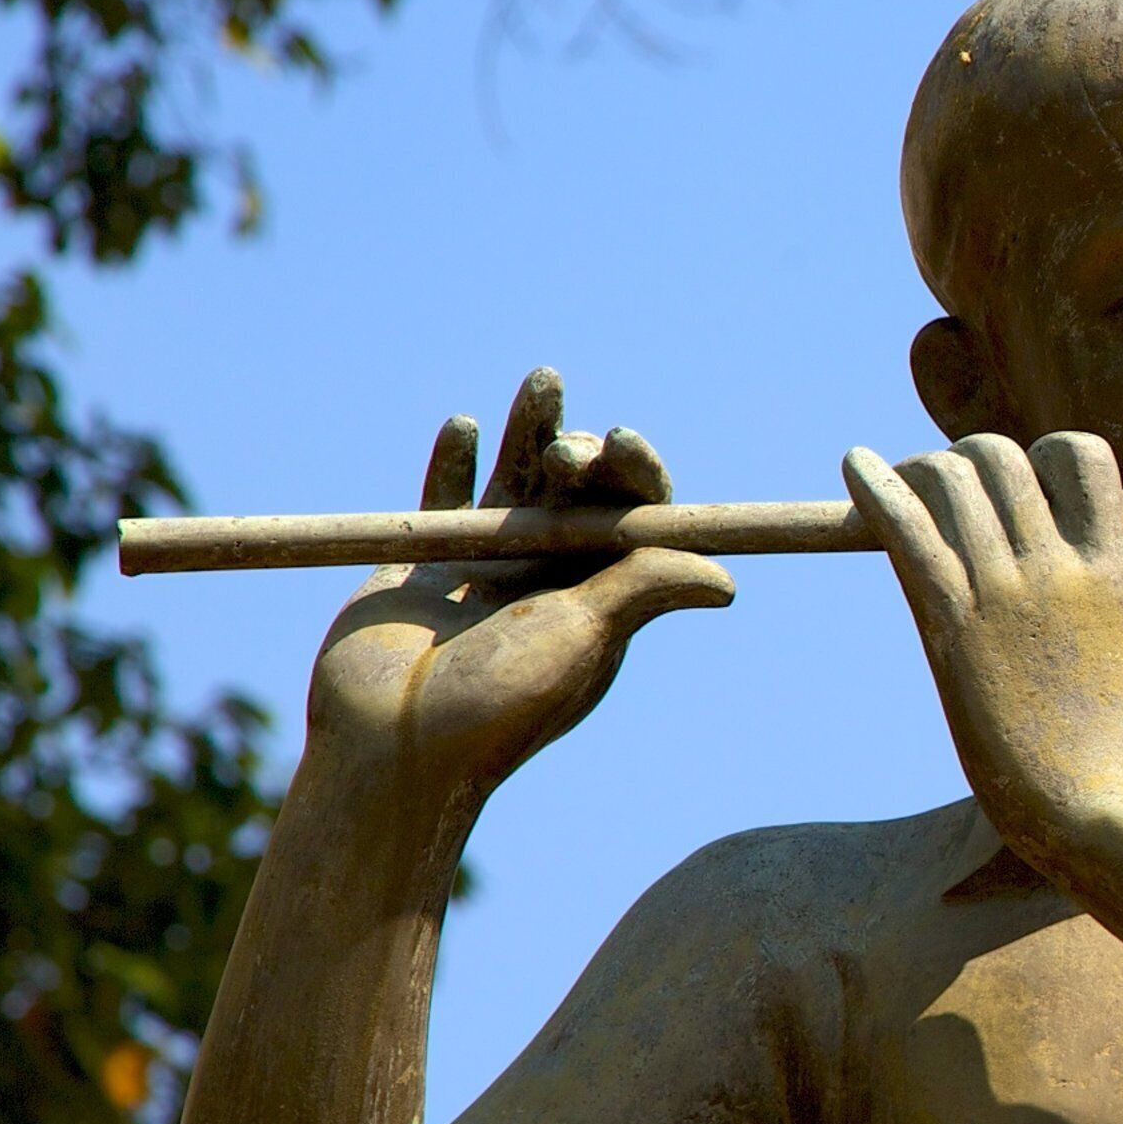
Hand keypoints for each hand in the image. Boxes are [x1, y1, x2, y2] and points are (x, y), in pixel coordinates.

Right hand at [307, 367, 734, 802]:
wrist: (395, 742)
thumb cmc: (500, 699)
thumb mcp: (585, 638)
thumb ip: (642, 589)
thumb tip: (728, 580)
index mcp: (601, 598)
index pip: (633, 521)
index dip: (635, 477)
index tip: (623, 446)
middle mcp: (549, 577)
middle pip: (575, 493)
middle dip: (580, 455)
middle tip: (571, 451)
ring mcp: (485, 566)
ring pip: (514, 483)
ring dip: (529, 431)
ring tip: (546, 382)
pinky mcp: (424, 562)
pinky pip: (443, 498)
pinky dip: (454, 461)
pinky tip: (466, 426)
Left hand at [843, 430, 1122, 861]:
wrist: (1099, 808)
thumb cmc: (1122, 739)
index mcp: (1111, 564)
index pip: (1079, 454)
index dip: (1041, 458)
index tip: (1017, 490)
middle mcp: (1057, 563)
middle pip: (1000, 457)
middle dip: (966, 462)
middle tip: (943, 496)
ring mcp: (1006, 591)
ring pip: (950, 479)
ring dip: (916, 473)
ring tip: (896, 487)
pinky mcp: (954, 622)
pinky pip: (906, 527)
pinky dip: (873, 486)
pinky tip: (854, 467)